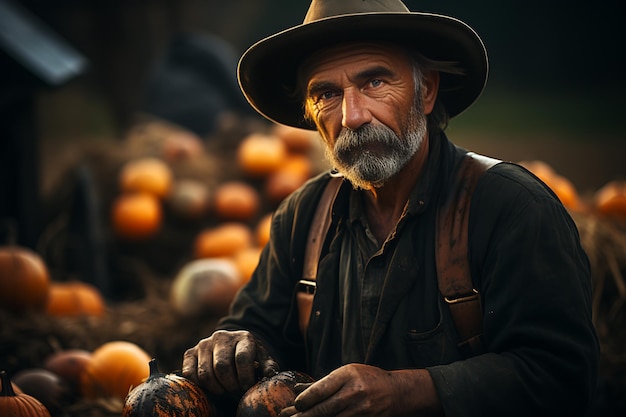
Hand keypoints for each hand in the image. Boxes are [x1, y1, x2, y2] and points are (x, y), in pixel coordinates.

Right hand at [182, 330, 278, 395]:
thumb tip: (270, 375)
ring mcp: (204, 343)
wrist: (231, 348)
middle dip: (230, 386)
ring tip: (225, 392)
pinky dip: (199, 386)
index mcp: (243, 337)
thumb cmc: (250, 358)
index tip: (247, 389)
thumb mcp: (263, 360)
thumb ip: (269, 367)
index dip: (245, 378)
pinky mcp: (190, 352)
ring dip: (216, 389)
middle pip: (222, 368)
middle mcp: (222, 337)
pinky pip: (189, 374)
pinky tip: (211, 388)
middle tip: (236, 394)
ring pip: (205, 374)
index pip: (242, 359)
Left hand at [279, 364, 441, 416]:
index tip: (295, 405)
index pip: (320, 390)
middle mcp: (354, 392)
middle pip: (323, 409)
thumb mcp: (346, 372)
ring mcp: (361, 410)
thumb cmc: (367, 378)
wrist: (396, 392)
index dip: (304, 400)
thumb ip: (322, 383)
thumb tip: (297, 390)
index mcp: (347, 375)